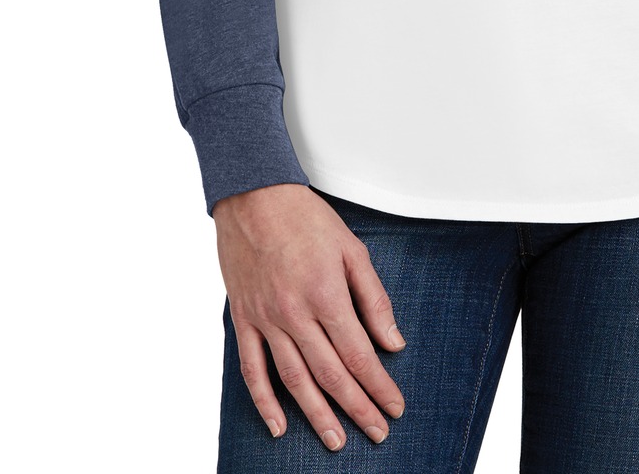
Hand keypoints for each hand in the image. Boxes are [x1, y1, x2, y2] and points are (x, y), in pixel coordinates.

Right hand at [214, 183, 406, 451]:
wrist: (254, 196)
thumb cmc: (305, 218)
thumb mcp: (352, 249)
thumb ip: (373, 298)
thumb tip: (393, 341)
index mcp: (326, 295)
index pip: (359, 355)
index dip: (379, 386)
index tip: (394, 407)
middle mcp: (295, 313)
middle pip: (330, 375)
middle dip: (357, 409)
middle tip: (377, 433)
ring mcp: (266, 319)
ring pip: (293, 380)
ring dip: (317, 414)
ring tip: (335, 441)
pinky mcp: (244, 319)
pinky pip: (252, 369)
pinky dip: (264, 402)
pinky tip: (279, 425)